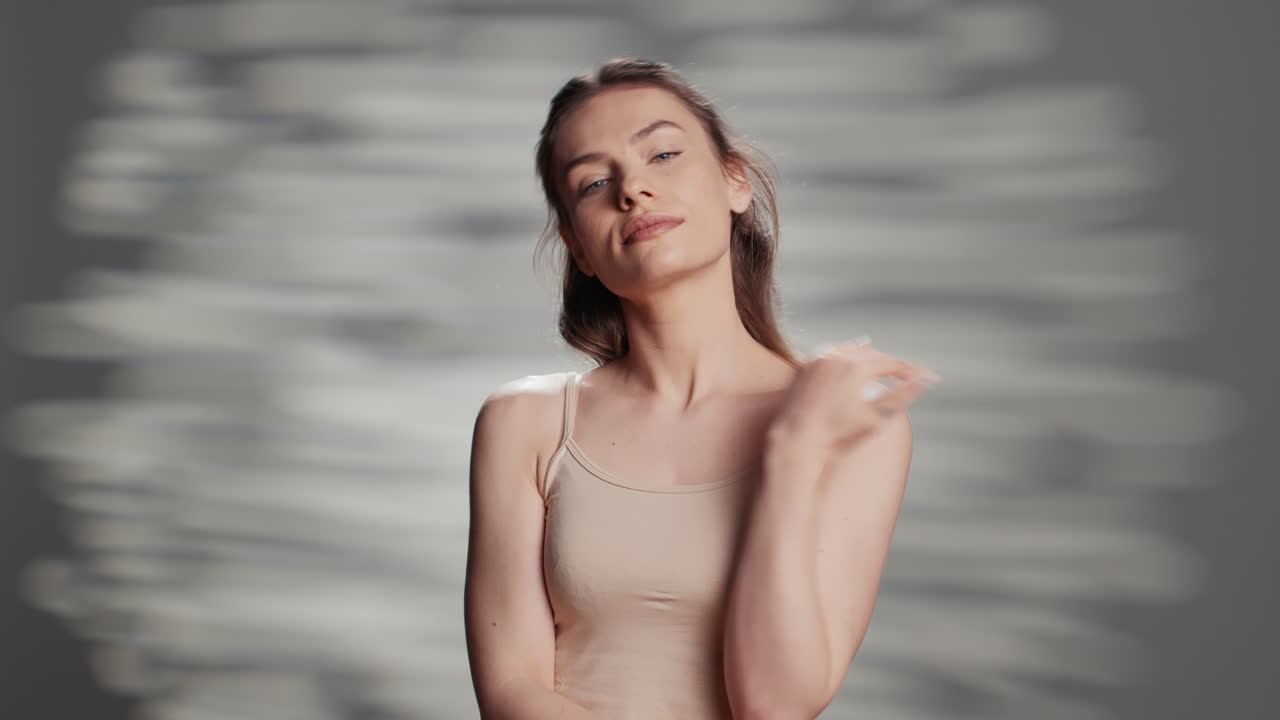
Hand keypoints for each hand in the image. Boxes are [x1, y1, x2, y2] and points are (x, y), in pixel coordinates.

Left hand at [769, 339, 939, 452]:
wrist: (797, 440)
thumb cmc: (839, 435)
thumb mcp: (877, 417)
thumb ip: (904, 395)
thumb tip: (929, 379)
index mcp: (858, 366)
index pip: (892, 364)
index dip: (910, 371)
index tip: (924, 377)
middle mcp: (837, 356)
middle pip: (872, 355)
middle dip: (889, 364)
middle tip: (904, 373)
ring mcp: (818, 358)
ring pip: (849, 350)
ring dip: (866, 355)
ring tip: (878, 358)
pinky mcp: (803, 366)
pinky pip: (828, 353)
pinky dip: (842, 354)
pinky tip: (847, 355)